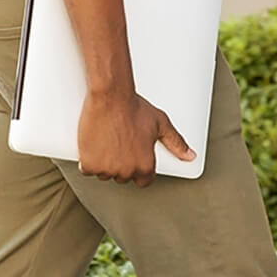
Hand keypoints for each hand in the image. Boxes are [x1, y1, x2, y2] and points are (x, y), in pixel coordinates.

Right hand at [77, 88, 195, 187]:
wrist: (110, 95)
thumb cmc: (134, 107)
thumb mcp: (160, 123)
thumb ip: (176, 142)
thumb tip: (190, 156)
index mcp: (145, 165)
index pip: (143, 181)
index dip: (137, 169)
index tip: (131, 158)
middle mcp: (127, 170)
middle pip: (122, 177)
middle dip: (119, 163)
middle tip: (117, 144)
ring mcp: (107, 168)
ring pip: (103, 174)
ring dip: (102, 162)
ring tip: (106, 141)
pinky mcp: (90, 163)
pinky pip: (86, 170)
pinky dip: (87, 160)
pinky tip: (92, 146)